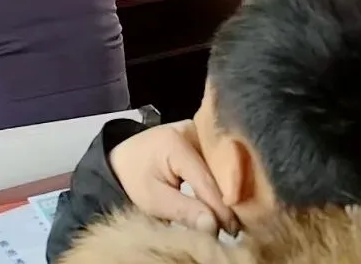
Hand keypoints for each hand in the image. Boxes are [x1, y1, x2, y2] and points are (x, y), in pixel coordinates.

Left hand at [108, 121, 237, 234]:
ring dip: (230, 190)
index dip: (220, 207)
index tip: (232, 231)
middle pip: (220, 168)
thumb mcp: (152, 199)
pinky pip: (220, 160)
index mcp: (175, 143)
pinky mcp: (204, 137)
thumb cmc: (134, 178)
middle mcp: (192, 130)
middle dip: (229, 198)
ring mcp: (200, 131)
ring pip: (223, 164)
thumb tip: (214, 226)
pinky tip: (231, 200)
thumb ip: (183, 211)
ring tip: (236, 216)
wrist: (123, 158)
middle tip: (237, 227)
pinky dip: (224, 181)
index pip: (206, 179)